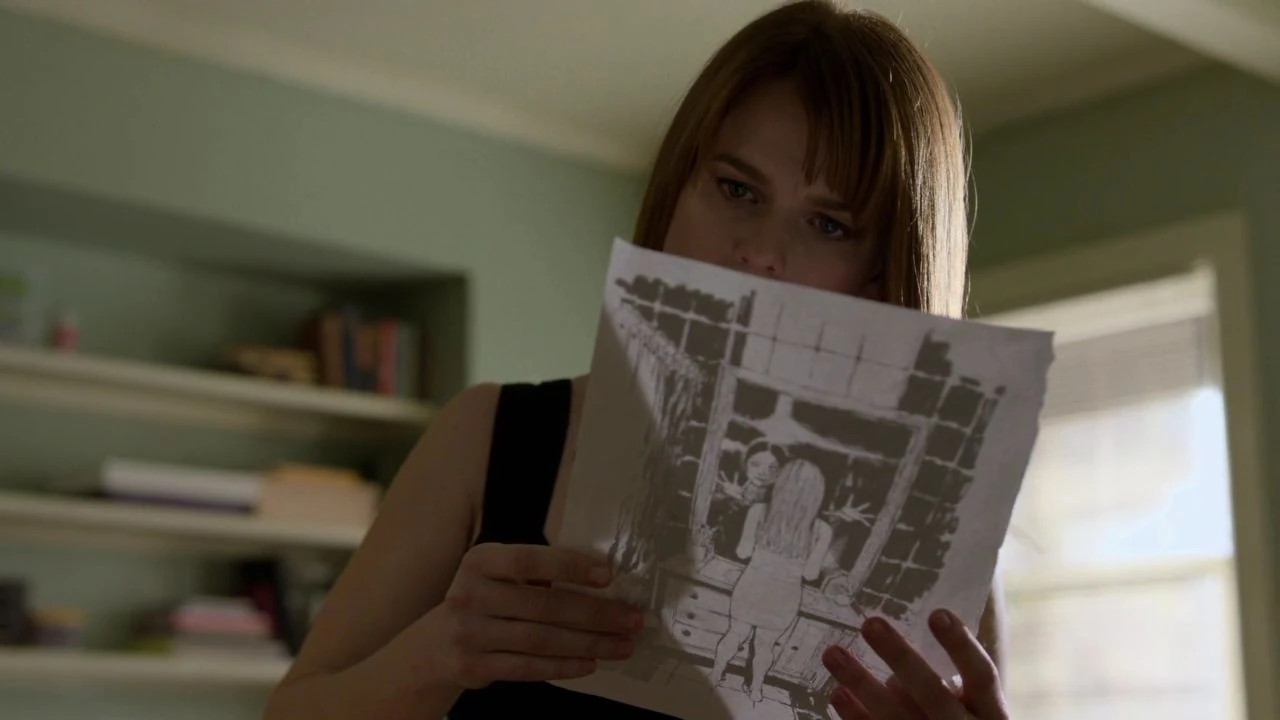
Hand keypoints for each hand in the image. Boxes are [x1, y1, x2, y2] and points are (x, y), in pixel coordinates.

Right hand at [427, 542, 644, 688]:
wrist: (433, 645)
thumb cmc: (484, 601)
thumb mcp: (497, 576)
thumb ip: (536, 572)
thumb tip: (601, 577)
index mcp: (480, 561)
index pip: (528, 559)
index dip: (569, 566)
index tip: (608, 575)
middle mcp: (470, 594)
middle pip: (543, 604)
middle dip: (594, 613)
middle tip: (632, 619)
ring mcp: (470, 632)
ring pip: (540, 639)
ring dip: (588, 643)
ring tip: (622, 645)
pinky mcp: (473, 666)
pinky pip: (527, 667)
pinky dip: (563, 666)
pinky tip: (590, 663)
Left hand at [822, 610, 1008, 718]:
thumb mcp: (973, 706)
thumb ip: (946, 680)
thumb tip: (896, 641)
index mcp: (990, 712)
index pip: (982, 675)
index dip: (961, 645)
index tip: (937, 614)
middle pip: (932, 693)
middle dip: (901, 658)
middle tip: (870, 623)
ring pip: (896, 717)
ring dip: (862, 683)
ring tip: (833, 653)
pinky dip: (856, 716)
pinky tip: (837, 693)